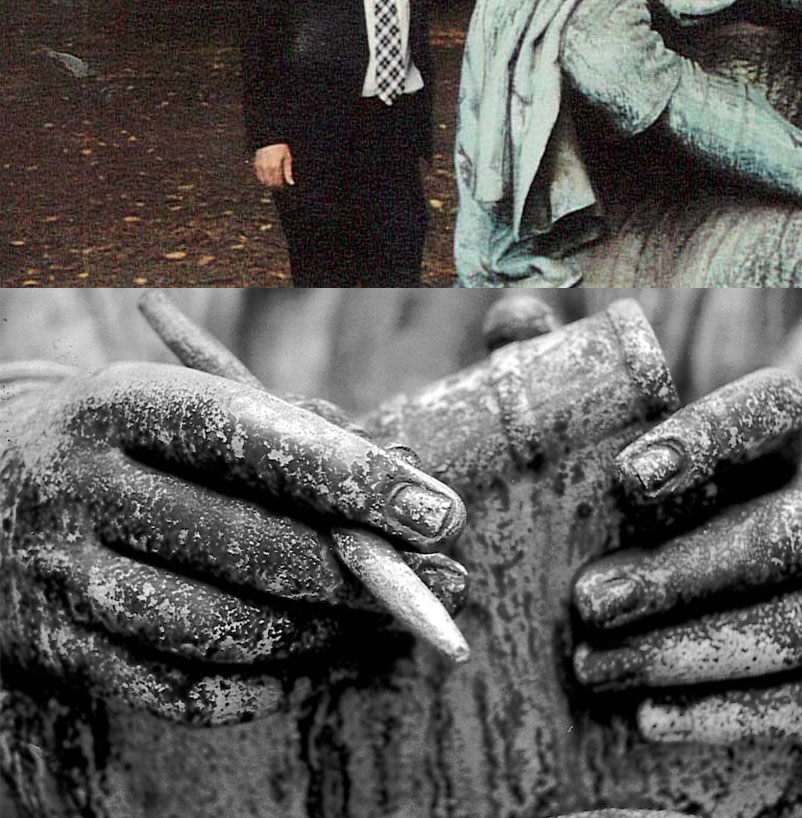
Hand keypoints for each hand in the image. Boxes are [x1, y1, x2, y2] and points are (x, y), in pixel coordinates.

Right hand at [0, 363, 467, 724]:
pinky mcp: (61, 653)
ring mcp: (63, 579)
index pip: (245, 435)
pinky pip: (180, 692)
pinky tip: (320, 660)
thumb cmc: (138, 444)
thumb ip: (294, 437)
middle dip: (359, 572)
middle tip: (444, 580)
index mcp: (118, 405)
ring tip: (384, 622)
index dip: (350, 475)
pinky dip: (267, 686)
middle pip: (242, 543)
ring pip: (217, 627)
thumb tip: (415, 501)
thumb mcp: (188, 405)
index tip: (440, 512)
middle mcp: (81, 491)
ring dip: (321, 632)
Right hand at [252, 143, 293, 189]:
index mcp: (275, 167)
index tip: (281, 184)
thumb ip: (288, 172)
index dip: (279, 184)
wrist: (270, 140)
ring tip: (273, 180)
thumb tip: (291, 183)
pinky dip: (262, 177)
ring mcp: (260, 166)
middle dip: (274, 184)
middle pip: (269, 182)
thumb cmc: (281, 149)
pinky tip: (267, 175)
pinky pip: (258, 175)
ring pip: (263, 180)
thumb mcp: (287, 159)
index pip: (276, 182)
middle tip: (277, 183)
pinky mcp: (256, 164)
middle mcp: (266, 167)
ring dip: (268, 182)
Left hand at [569, 368, 801, 744]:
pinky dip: (737, 714)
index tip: (626, 477)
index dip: (711, 436)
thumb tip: (518, 318)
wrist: (732, 611)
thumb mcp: (610, 444)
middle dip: (688, 570)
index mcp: (782, 439)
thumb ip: (566, 377)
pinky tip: (655, 718)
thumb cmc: (657, 515)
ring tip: (599, 670)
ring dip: (696, 650)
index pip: (775, 408)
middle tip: (589, 601)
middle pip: (792, 530)